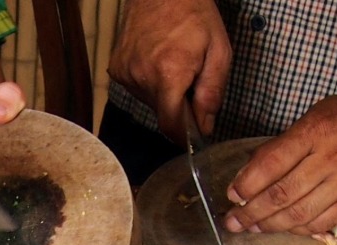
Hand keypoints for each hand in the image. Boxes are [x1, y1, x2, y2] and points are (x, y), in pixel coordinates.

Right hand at [107, 0, 229, 139]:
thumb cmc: (195, 15)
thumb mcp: (219, 51)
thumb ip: (212, 93)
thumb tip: (204, 127)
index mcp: (169, 74)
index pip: (171, 126)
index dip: (185, 136)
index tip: (195, 134)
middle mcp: (142, 77)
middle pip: (162, 114)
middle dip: (178, 107)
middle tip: (191, 81)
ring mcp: (126, 72)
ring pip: (150, 102)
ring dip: (164, 94)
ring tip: (174, 65)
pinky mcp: (117, 67)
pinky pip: (137, 88)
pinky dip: (150, 83)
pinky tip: (158, 61)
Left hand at [223, 88, 336, 235]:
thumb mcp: (316, 115)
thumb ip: (285, 145)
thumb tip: (250, 175)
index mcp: (317, 130)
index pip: (272, 163)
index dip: (247, 184)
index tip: (232, 196)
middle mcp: (334, 157)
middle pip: (282, 194)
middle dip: (252, 213)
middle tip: (233, 223)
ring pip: (301, 214)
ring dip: (272, 225)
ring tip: (254, 228)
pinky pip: (324, 223)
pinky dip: (300, 229)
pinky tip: (285, 228)